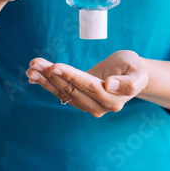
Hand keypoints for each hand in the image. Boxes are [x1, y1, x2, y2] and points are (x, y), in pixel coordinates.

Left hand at [25, 50, 148, 117]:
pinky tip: (33, 76)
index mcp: (113, 99)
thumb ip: (129, 82)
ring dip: (45, 80)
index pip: (88, 86)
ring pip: (63, 92)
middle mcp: (99, 107)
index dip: (71, 76)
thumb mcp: (138, 71)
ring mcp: (87, 106)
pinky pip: (60, 92)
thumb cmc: (133, 68)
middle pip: (72, 90)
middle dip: (52, 76)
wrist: (129, 73)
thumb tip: (110, 85)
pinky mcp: (79, 101)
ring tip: (31, 68)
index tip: (55, 66)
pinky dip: (46, 83)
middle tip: (35, 63)